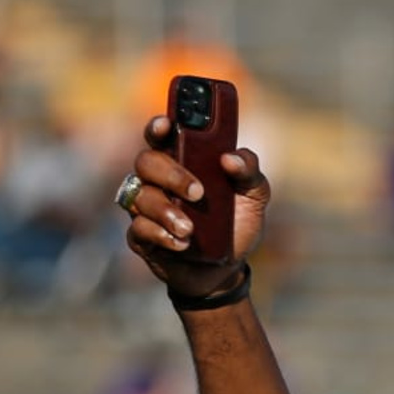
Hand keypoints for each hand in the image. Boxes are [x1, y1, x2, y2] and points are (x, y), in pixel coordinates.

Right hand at [120, 116, 270, 299]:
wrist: (227, 268)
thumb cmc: (236, 223)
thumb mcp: (254, 198)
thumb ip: (250, 172)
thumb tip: (232, 159)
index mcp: (183, 161)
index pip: (162, 135)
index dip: (159, 127)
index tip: (166, 125)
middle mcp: (159, 180)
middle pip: (146, 162)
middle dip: (171, 175)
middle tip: (198, 192)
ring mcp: (146, 208)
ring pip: (140, 197)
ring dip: (166, 211)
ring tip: (190, 228)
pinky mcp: (142, 237)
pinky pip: (139, 229)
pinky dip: (160, 235)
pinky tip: (181, 243)